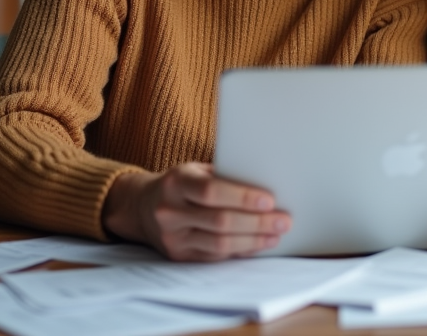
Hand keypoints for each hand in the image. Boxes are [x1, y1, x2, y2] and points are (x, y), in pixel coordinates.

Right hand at [102, 162, 290, 260]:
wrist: (142, 206)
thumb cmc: (183, 183)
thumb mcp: (197, 170)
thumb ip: (225, 176)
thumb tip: (268, 186)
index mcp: (176, 182)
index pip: (211, 192)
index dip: (242, 197)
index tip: (270, 200)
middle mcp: (169, 210)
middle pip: (220, 221)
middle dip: (257, 223)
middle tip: (283, 221)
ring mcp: (172, 237)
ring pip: (219, 244)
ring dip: (253, 241)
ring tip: (276, 234)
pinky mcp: (178, 255)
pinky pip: (215, 256)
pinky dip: (241, 251)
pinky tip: (258, 244)